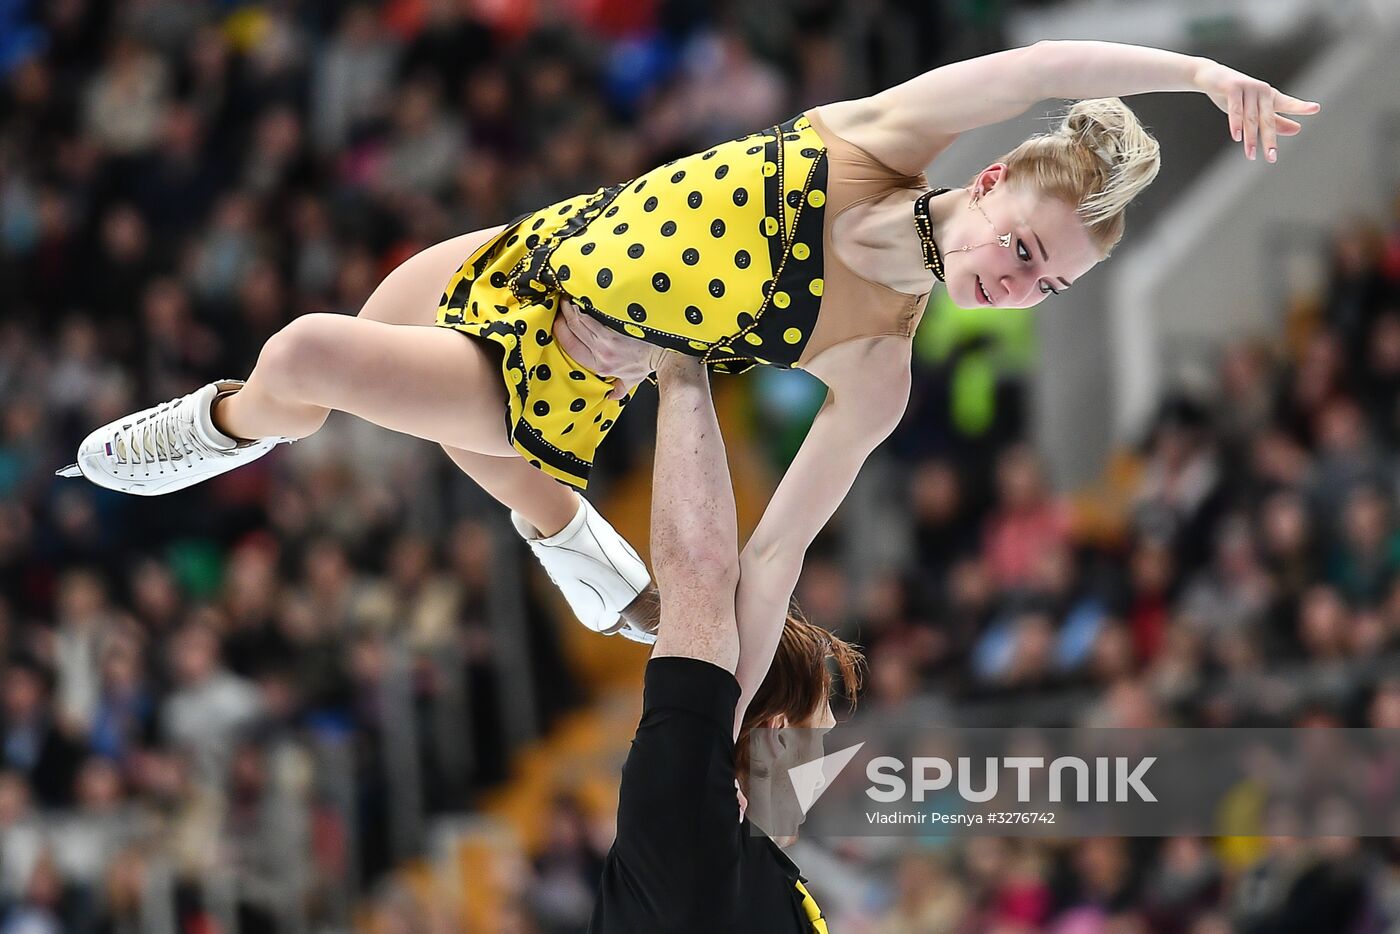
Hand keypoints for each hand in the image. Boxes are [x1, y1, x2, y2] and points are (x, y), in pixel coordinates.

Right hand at [553, 298, 666, 400]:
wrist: (665, 355)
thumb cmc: (648, 363)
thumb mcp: (631, 380)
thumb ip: (618, 388)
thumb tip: (611, 396)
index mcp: (600, 366)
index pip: (571, 348)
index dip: (561, 332)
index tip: (558, 321)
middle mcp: (600, 354)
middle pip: (572, 331)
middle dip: (563, 315)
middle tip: (561, 304)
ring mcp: (606, 342)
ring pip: (579, 320)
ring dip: (572, 307)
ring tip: (569, 297)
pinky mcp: (614, 330)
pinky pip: (592, 315)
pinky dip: (585, 305)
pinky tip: (583, 296)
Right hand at [1193, 59, 1319, 162]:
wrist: (1209, 76)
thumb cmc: (1233, 94)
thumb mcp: (1253, 108)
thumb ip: (1275, 119)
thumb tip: (1297, 129)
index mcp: (1270, 95)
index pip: (1287, 103)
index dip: (1300, 107)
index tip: (1315, 109)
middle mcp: (1262, 90)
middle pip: (1267, 119)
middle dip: (1269, 139)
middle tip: (1271, 157)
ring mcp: (1248, 88)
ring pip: (1250, 118)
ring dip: (1250, 138)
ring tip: (1250, 155)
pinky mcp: (1232, 87)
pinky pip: (1235, 109)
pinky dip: (1236, 123)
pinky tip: (1237, 137)